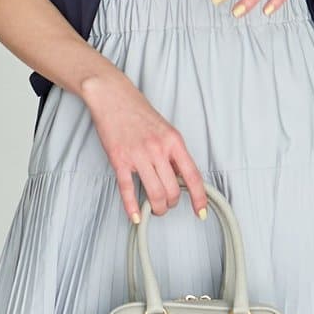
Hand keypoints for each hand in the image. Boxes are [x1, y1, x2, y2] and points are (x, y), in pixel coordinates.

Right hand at [79, 71, 208, 224]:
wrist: (112, 96)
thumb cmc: (138, 112)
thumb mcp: (166, 130)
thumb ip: (174, 153)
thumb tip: (181, 178)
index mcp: (174, 141)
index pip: (193, 176)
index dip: (199, 198)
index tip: (201, 212)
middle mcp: (158, 149)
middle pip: (172, 190)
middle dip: (172, 204)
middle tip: (168, 204)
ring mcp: (138, 155)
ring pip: (154, 193)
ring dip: (157, 208)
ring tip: (155, 209)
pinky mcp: (119, 160)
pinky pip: (128, 190)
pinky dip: (132, 207)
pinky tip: (136, 216)